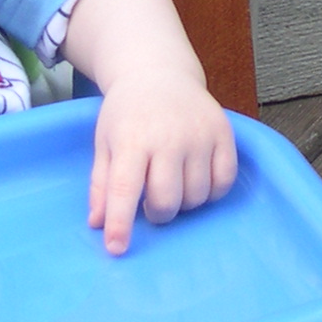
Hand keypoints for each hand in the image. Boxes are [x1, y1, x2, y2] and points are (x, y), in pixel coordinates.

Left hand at [88, 65, 237, 252]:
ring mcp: (200, 134)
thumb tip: (98, 224)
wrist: (159, 72)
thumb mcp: (104, 143)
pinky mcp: (224, 133)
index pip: (125, 190)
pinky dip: (211, 192)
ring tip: (173, 186)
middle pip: (166, 200)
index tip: (117, 249)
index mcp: (132, 140)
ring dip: (183, 203)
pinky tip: (197, 181)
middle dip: (157, 214)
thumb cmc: (126, 113)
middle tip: (150, 204)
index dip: (120, 224)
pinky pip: (224, 182)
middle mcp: (168, 137)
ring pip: (196, 196)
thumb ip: (101, 184)